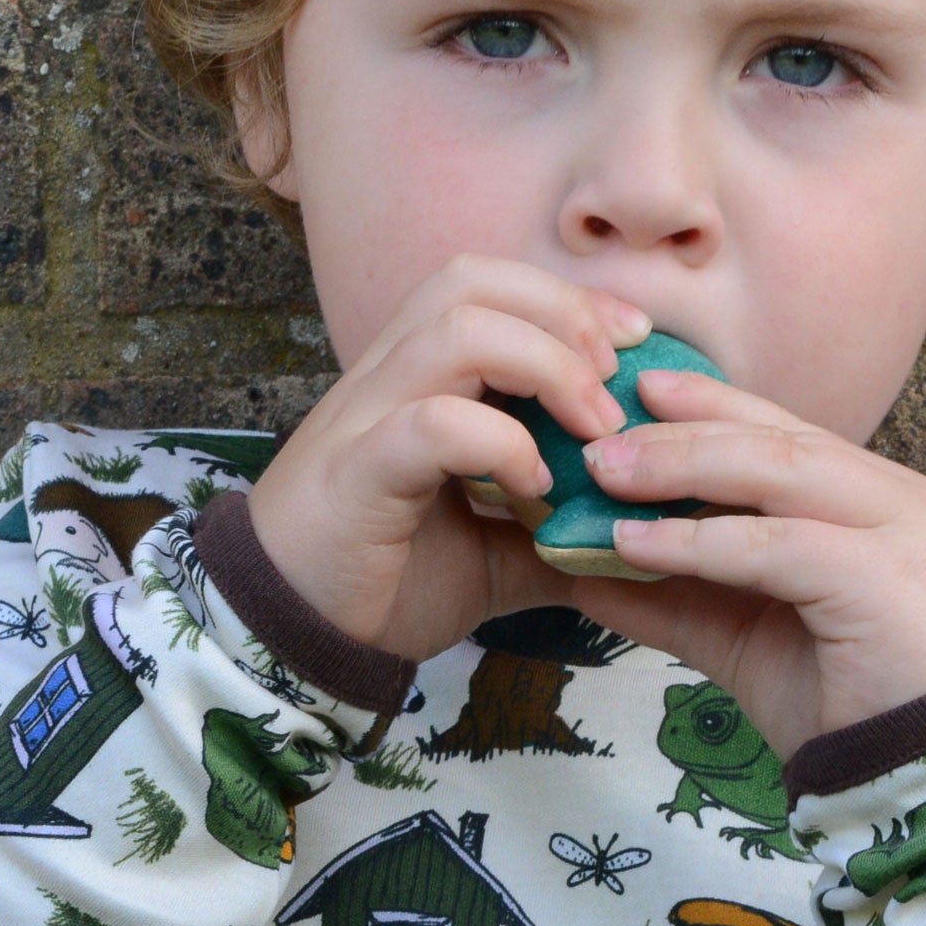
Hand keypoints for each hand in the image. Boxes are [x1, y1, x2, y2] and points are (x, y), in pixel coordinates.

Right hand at [243, 255, 653, 662]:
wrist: (287, 643)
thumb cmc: (384, 583)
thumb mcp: (495, 552)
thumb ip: (556, 530)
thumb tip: (638, 537)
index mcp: (414, 379)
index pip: (487, 285)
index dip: (566, 298)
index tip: (633, 343)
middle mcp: (385, 380)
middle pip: (470, 282)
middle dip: (562, 312)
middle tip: (617, 378)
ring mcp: (364, 421)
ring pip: (455, 331)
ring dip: (544, 364)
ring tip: (592, 427)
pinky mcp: (356, 474)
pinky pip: (430, 423)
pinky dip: (497, 440)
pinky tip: (533, 485)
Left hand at [562, 370, 925, 759]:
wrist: (923, 791)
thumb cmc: (844, 710)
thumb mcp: (746, 635)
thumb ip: (679, 594)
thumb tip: (586, 569)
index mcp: (883, 502)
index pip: (789, 434)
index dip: (712, 407)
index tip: (640, 389)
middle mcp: (903, 502)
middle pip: (779, 440)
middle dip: (683, 431)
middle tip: (599, 437)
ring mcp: (905, 533)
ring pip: (778, 473)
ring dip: (680, 469)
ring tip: (603, 476)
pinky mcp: (886, 579)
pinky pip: (774, 545)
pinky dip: (696, 540)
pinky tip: (633, 544)